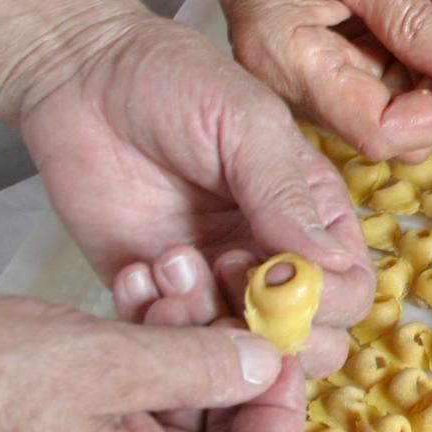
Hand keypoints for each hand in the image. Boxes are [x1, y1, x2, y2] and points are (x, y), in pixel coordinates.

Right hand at [0, 293, 304, 431]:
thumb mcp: (109, 360)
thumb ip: (202, 364)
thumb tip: (265, 364)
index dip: (283, 402)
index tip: (275, 341)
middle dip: (226, 353)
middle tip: (214, 290)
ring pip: (178, 411)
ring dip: (182, 340)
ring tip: (165, 277)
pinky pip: (132, 408)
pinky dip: (141, 354)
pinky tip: (131, 298)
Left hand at [12, 13, 371, 350]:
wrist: (81, 78)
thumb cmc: (174, 82)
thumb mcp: (248, 124)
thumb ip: (287, 196)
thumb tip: (334, 263)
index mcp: (311, 216)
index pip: (351, 289)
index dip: (326, 301)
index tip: (278, 274)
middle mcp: (269, 258)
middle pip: (306, 339)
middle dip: (271, 330)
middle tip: (224, 275)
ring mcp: (210, 282)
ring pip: (235, 353)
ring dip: (205, 324)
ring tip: (170, 262)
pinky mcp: (153, 294)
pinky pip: (166, 344)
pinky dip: (154, 322)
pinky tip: (137, 270)